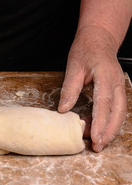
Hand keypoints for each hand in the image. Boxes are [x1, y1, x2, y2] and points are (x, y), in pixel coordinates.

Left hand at [58, 26, 126, 151]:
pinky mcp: (118, 90)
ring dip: (111, 129)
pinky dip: (111, 122)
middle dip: (108, 132)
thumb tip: (64, 110)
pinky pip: (118, 109)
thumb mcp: (73, 67)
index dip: (99, 123)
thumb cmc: (86, 50)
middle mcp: (118, 83)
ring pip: (120, 113)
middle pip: (117, 113)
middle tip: (97, 147)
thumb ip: (70, 88)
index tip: (94, 137)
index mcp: (106, 76)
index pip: (104, 104)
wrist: (99, 38)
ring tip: (99, 143)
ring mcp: (120, 86)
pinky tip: (102, 130)